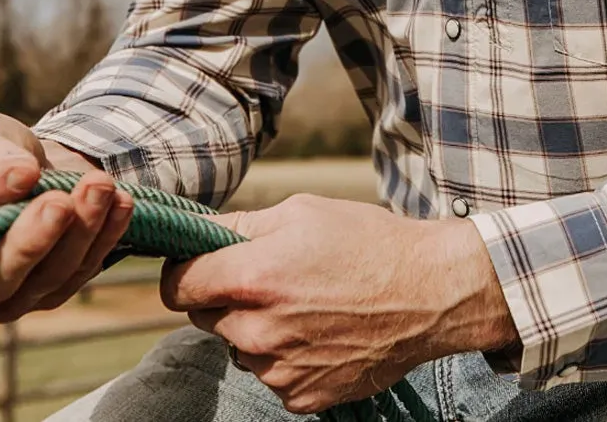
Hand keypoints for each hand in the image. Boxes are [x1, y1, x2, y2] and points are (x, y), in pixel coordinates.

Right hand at [0, 112, 133, 321]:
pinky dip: (105, 238)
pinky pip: (79, 274)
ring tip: (101, 186)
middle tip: (60, 202)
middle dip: (30, 240)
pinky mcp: (50, 291)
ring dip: (79, 232)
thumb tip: (17, 169)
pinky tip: (120, 203)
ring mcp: (6, 294)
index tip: (25, 168)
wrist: (37, 165)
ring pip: (44, 279)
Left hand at [160, 193, 517, 415]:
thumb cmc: (368, 242)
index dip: (184, 271)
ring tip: (306, 303)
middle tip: (270, 277)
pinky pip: (270, 373)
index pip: (178, 286)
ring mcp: (278, 370)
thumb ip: (242, 225)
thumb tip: (197, 233)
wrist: (428, 293)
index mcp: (254, 276)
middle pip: (204, 316)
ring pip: (238, 345)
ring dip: (256, 326)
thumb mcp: (304, 211)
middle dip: (225, 296)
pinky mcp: (299, 396)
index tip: (198, 265)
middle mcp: (258, 329)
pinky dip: (285, 354)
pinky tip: (321, 330)